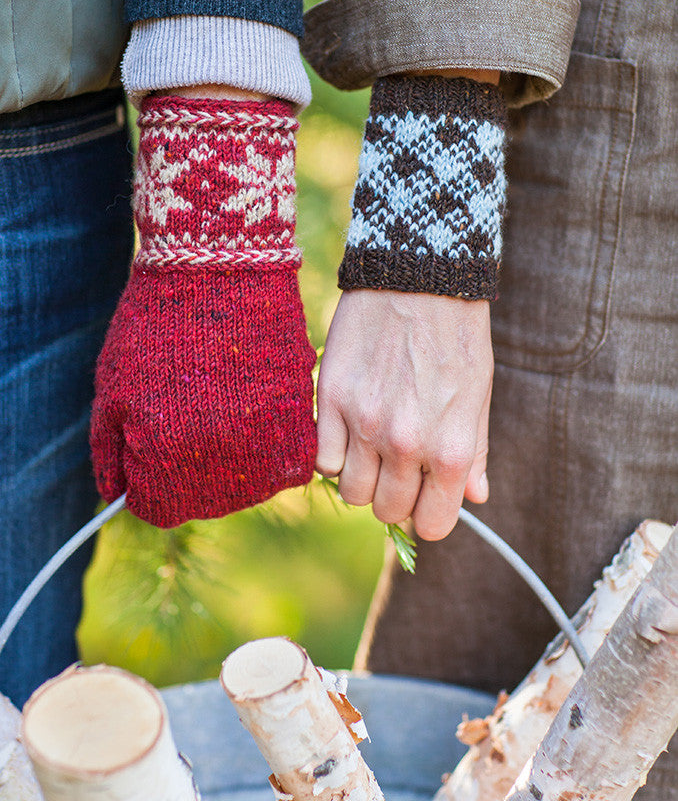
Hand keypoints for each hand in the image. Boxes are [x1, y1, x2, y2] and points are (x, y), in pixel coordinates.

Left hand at [90, 93, 315, 526]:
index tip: (146, 450)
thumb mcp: (111, 389)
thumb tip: (116, 494)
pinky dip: (268, 446)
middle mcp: (221, 466)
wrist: (219, 268)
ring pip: (246, 487)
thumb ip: (109, 451)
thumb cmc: (154, 325)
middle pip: (201, 502)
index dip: (144, 481)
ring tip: (216, 412)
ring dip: (229, 463)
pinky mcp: (300, 421)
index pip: (154, 508)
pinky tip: (249, 410)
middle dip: (184, 474)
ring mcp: (266, 445)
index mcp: (165, 461)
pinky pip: (285, 461)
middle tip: (181, 422)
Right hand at [316, 289, 492, 539]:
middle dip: (393, 495)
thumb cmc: (456, 334)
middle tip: (395, 466)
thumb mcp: (479, 394)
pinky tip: (346, 431)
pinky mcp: (332, 399)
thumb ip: (474, 452)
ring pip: (350, 492)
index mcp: (450, 449)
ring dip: (361, 477)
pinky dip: (333, 453)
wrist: (418, 276)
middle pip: (386, 511)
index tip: (421, 496)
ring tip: (370, 447)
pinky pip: (321, 458)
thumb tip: (475, 497)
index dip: (426, 514)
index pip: (431, 524)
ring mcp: (364, 423)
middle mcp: (406, 444)